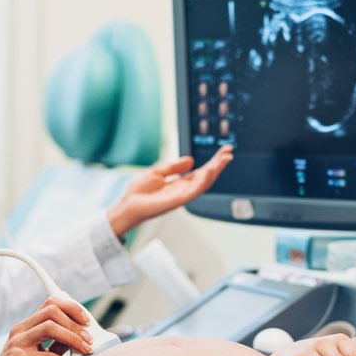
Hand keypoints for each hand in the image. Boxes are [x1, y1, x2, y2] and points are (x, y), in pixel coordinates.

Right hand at [0, 297, 93, 355]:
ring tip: (86, 349)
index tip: (87, 320)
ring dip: (73, 337)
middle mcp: (21, 329)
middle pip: (51, 311)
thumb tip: (83, 338)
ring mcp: (17, 342)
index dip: (71, 307)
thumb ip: (58, 345)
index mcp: (27, 325)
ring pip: (49, 327)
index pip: (50, 303)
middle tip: (89, 338)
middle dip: (74, 323)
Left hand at [106, 145, 232, 236]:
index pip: (201, 171)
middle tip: (229, 152)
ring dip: (215, 171)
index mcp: (179, 183)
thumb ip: (174, 167)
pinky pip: (193, 191)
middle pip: (206, 176)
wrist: (126, 205)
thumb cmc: (137, 191)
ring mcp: (181, 196)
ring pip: (203, 184)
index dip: (213, 161)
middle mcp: (183, 190)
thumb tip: (191, 160)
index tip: (223, 150)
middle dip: (218, 164)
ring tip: (224, 159)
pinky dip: (202, 182)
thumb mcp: (157, 172)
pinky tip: (209, 171)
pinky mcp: (177, 201)